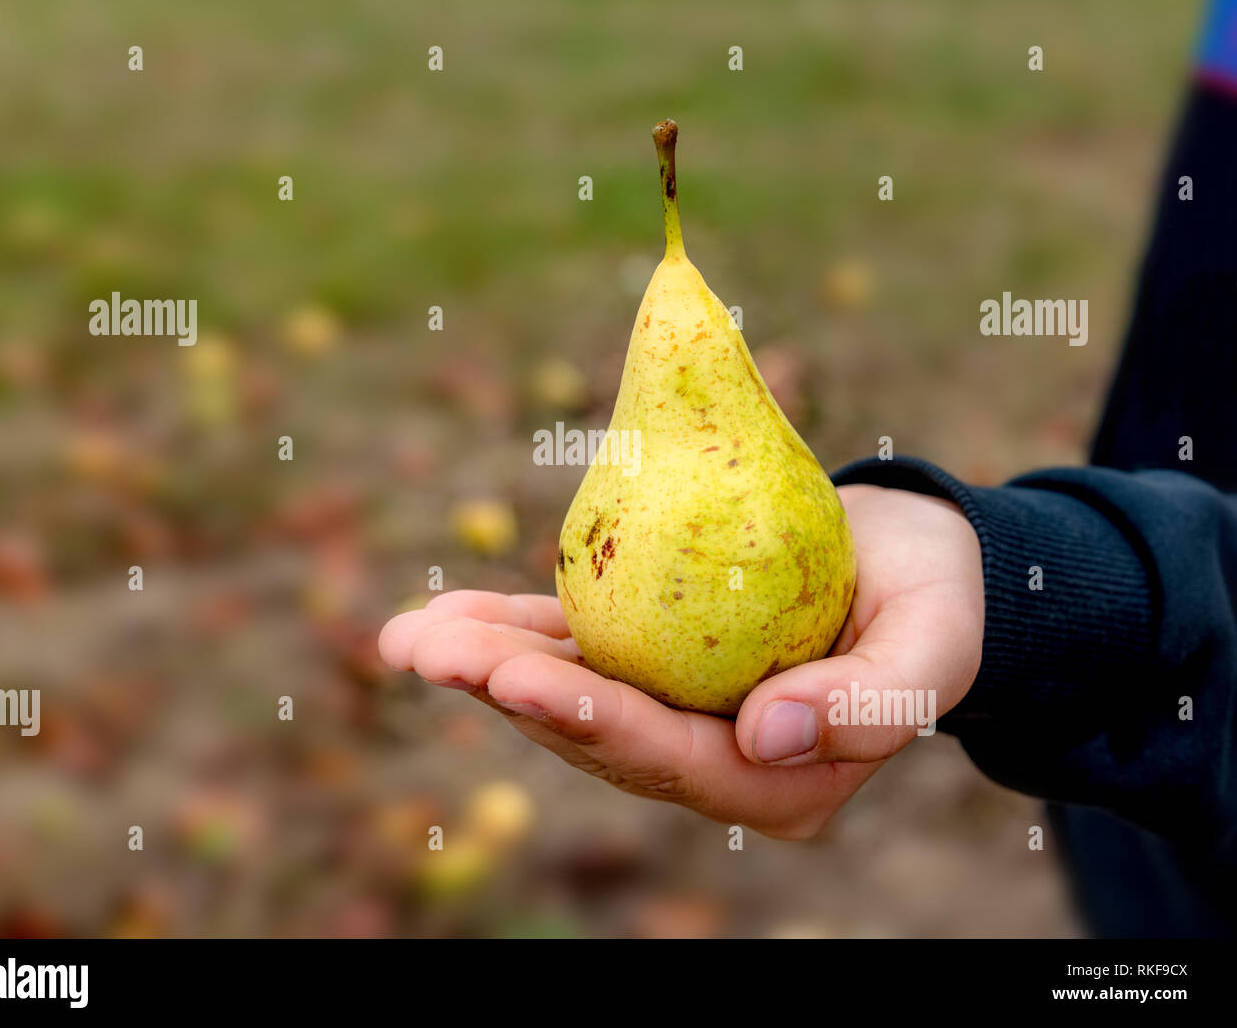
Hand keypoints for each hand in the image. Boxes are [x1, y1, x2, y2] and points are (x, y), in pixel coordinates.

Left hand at [378, 484, 983, 839]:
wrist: (910, 560)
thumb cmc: (934, 600)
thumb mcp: (932, 646)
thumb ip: (869, 704)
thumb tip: (769, 738)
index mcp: (779, 783)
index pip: (677, 760)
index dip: (597, 726)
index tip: (521, 685)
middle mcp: (712, 760)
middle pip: (601, 733)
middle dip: (510, 693)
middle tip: (426, 651)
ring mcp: (675, 714)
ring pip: (571, 694)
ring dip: (487, 666)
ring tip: (409, 637)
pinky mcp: (651, 662)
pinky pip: (575, 650)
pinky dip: (512, 632)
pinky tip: (445, 615)